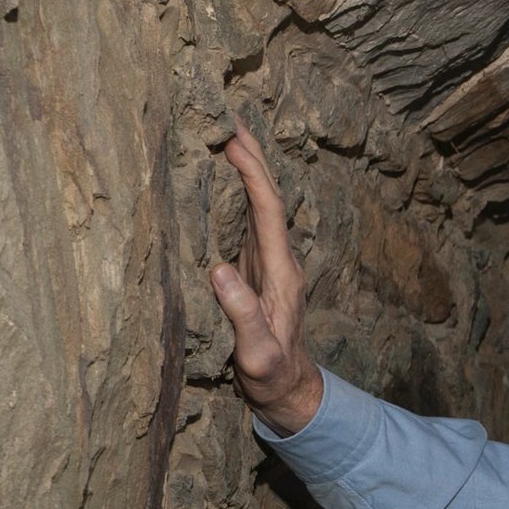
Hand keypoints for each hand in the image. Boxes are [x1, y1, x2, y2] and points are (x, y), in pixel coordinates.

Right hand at [210, 120, 322, 435]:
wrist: (289, 390)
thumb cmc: (272, 374)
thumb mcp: (257, 352)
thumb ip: (241, 313)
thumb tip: (219, 270)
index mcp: (281, 271)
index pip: (267, 211)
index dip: (252, 174)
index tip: (235, 141)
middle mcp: (278, 260)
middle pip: (267, 198)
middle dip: (253, 158)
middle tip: (231, 117)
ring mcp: (268, 264)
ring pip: (258, 206)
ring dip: (245, 171)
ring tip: (225, 136)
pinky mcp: (256, 271)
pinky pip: (246, 221)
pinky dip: (235, 194)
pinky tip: (221, 181)